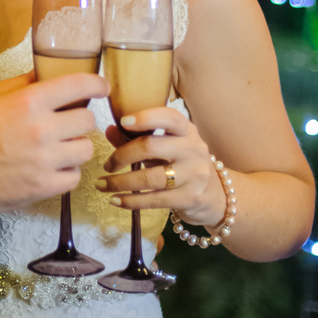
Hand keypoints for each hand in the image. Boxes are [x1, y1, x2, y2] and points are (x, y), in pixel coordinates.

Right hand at [0, 70, 109, 214]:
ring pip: (85, 149)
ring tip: (57, 147)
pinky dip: (66, 172)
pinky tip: (50, 167)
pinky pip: (74, 177)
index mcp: (28, 102)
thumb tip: (44, 74)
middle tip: (66, 122)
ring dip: (74, 146)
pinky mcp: (43, 186)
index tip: (101, 87)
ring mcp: (45, 161)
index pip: (77, 86)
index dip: (96, 84)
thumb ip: (21, 84)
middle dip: (79, 119)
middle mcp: (41, 130)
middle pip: (87, 120)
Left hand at [96, 106, 225, 227]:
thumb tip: (109, 129)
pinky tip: (115, 200)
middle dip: (121, 156)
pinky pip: (153, 200)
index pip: (169, 117)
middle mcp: (193, 149)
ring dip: (120, 183)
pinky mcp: (190, 198)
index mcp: (187, 131)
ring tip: (102, 185)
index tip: (123, 121)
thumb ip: (137, 138)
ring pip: (149, 178)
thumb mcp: (165, 148)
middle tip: (106, 165)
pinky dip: (130, 201)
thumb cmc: (182, 165)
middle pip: (150, 146)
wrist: (215, 196)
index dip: (145, 117)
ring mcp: (194, 175)